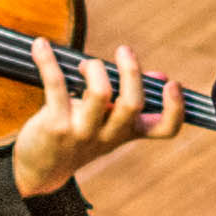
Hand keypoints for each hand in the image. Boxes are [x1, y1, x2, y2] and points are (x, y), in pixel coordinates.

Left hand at [0, 35, 176, 202]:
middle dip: (131, 72)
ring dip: (94, 68)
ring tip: (84, 64)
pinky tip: (40, 45)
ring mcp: (82, 132)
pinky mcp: (55, 125)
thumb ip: (131, 99)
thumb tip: (160, 76)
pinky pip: (56, 86)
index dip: (174, 108)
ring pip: (99, 94)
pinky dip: (47, 61)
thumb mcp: (109, 124)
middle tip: (124, 50)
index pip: (164, 129)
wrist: (41, 170)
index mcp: (127, 133)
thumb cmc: (79, 137)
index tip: (172, 84)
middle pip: (131, 104)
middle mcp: (108, 135)